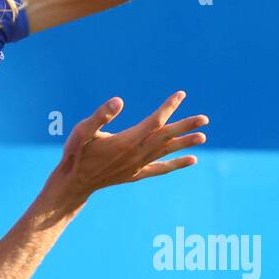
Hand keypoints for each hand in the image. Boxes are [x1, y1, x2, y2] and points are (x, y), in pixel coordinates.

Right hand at [48, 91, 207, 206]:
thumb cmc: (76, 153)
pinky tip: (192, 160)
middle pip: (166, 137)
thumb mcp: (82, 131)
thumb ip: (101, 116)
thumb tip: (119, 100)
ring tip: (203, 136)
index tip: (181, 94)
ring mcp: (138, 166)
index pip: (154, 121)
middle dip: (185, 126)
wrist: (74, 183)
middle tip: (205, 119)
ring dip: (185, 143)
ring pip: (166, 152)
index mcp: (127, 141)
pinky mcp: (136, 174)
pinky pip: (161, 168)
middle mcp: (137, 154)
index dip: (168, 107)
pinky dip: (176, 163)